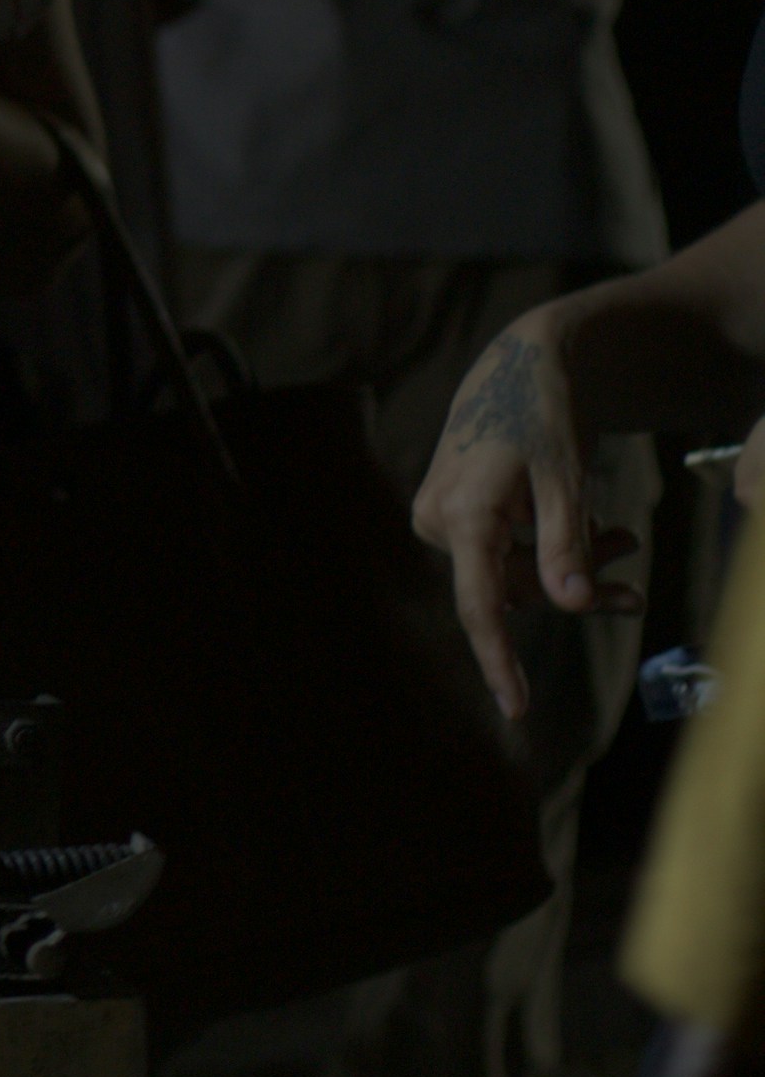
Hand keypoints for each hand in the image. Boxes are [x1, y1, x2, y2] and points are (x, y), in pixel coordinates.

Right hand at [412, 309, 637, 717]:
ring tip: (624, 540)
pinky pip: (506, 552)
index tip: (516, 708)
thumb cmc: (543, 417)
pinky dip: (553, 549)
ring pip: (513, 572)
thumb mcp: (565, 479)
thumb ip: (565, 546)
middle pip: (511, 589)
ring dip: (572, 566)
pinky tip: (592, 527)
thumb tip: (570, 606)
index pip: (480, 604)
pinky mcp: (456, 513)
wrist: (520, 368)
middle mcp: (439, 520)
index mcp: (461, 515)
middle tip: (635, 584)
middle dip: (575, 588)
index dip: (498, 659)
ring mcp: (444, 517)